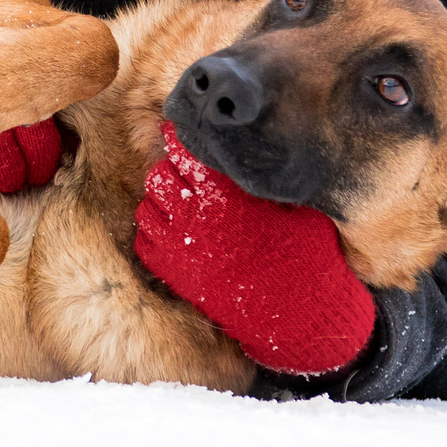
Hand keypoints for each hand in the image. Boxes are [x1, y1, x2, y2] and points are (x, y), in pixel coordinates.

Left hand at [131, 123, 374, 375]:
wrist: (293, 312)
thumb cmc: (302, 255)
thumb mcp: (296, 206)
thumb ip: (266, 179)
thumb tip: (256, 156)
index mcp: (223, 191)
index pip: (183, 150)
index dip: (178, 139)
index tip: (179, 134)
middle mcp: (194, 214)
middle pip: (158, 176)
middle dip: (169, 171)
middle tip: (184, 175)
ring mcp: (178, 246)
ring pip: (147, 208)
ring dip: (159, 202)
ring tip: (179, 204)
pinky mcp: (173, 274)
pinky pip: (144, 243)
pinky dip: (154, 234)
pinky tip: (174, 233)